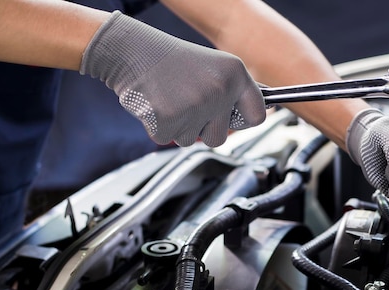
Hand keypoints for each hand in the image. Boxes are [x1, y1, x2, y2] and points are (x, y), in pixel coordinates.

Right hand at [80, 11, 265, 146]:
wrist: (132, 50)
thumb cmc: (171, 60)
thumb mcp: (213, 67)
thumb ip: (234, 92)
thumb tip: (256, 115)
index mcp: (236, 75)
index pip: (257, 116)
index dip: (243, 121)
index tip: (231, 118)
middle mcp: (220, 90)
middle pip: (220, 137)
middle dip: (203, 128)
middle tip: (187, 102)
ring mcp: (196, 107)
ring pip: (193, 140)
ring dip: (180, 126)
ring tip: (171, 98)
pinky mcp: (170, 121)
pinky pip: (170, 139)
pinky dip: (160, 127)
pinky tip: (157, 104)